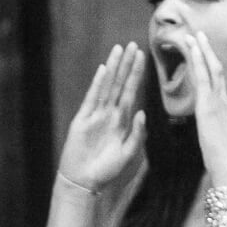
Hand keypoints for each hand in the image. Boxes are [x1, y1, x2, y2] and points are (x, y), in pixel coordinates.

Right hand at [57, 42, 146, 191]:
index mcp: (122, 120)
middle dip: (127, 64)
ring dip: (114, 68)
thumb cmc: (106, 170)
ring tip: (119, 49)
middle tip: (133, 44)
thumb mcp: (128, 153)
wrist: (84, 182)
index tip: (143, 57)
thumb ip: (137, 134)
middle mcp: (110, 113)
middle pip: (120, 83)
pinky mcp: (82, 120)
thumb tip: (143, 112)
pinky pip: (92, 98)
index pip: (132, 91)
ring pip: (107, 86)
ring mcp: (96, 115)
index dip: (137, 74)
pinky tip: (103, 71)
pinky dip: (97, 84)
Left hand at [185, 31, 226, 185]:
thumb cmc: (223, 160)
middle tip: (197, 33)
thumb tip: (209, 124)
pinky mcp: (209, 106)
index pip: (216, 79)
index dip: (209, 63)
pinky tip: (191, 48)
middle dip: (206, 50)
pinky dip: (197, 61)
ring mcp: (217, 102)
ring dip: (201, 50)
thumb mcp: (217, 138)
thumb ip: (214, 126)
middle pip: (216, 68)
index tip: (201, 49)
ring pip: (211, 68)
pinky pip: (203, 78)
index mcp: (223, 108)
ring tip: (192, 34)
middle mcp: (223, 100)